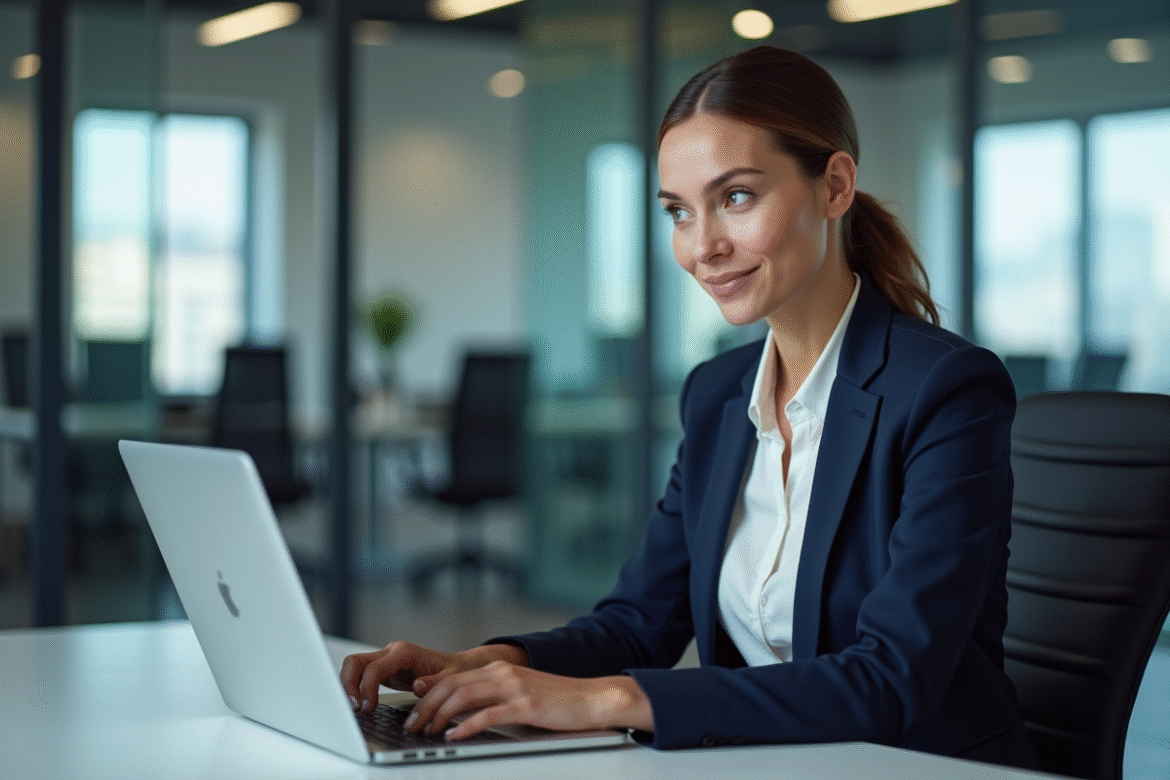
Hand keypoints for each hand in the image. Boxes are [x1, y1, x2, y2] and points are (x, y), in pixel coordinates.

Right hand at [340, 641, 529, 713]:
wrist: (460, 667)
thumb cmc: (456, 672)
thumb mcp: (451, 680)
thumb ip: (435, 683)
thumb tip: (418, 687)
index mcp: (405, 652)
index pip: (374, 668)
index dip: (366, 688)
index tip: (367, 707)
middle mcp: (392, 652)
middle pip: (356, 661)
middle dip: (348, 684)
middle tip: (353, 708)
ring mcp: (386, 660)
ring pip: (354, 666)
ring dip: (348, 686)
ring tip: (354, 709)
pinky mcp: (385, 670)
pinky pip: (362, 675)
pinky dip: (355, 688)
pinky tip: (359, 705)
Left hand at [403, 661, 653, 739]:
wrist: (592, 698)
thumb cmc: (557, 700)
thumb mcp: (519, 692)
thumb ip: (491, 695)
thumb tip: (459, 710)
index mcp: (499, 669)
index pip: (453, 679)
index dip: (429, 696)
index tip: (414, 712)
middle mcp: (503, 673)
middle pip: (452, 686)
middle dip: (426, 706)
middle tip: (412, 725)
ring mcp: (514, 688)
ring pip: (464, 696)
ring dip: (439, 715)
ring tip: (426, 730)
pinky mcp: (525, 705)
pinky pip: (488, 714)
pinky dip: (466, 725)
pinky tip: (454, 735)